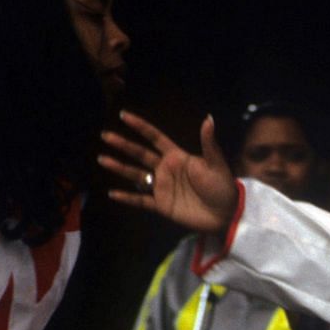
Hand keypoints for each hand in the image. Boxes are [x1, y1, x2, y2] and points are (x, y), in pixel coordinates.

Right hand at [99, 111, 239, 234]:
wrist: (226, 214)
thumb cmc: (222, 186)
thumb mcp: (216, 163)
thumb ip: (208, 142)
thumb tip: (208, 117)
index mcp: (177, 156)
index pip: (155, 138)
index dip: (141, 127)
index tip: (125, 115)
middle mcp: (166, 169)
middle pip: (140, 154)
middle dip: (123, 145)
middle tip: (105, 136)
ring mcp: (162, 187)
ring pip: (137, 175)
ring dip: (120, 168)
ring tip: (103, 159)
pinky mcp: (162, 205)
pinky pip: (141, 201)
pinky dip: (127, 198)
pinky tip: (112, 193)